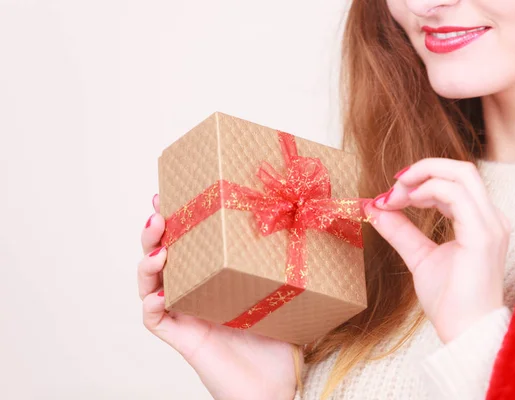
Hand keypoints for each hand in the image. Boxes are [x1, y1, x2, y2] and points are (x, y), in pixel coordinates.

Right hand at [138, 194, 299, 399]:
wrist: (278, 387)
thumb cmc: (283, 340)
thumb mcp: (285, 291)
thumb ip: (284, 262)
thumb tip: (302, 221)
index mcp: (216, 277)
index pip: (189, 244)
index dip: (176, 220)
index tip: (172, 194)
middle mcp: (197, 292)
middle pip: (163, 257)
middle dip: (155, 234)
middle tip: (159, 214)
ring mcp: (188, 315)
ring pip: (151, 285)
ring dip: (147, 264)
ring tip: (158, 250)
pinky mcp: (185, 340)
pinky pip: (156, 321)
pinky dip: (152, 306)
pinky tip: (161, 294)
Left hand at [364, 159, 509, 342]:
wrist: (465, 332)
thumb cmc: (450, 300)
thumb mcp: (418, 256)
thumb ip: (400, 231)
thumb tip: (375, 208)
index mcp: (479, 220)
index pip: (453, 181)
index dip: (419, 180)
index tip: (389, 196)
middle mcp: (490, 217)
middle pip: (461, 169)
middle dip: (422, 169)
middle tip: (393, 186)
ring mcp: (490, 225)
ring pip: (461, 174)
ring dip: (421, 178)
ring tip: (395, 197)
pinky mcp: (483, 235)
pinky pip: (457, 195)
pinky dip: (427, 191)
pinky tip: (406, 203)